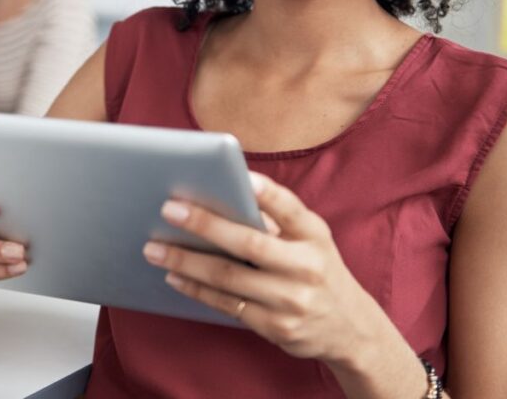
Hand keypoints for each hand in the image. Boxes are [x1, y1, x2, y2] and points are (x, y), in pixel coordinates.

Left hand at [142, 172, 384, 365]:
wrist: (352, 329)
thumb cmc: (317, 269)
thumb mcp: (311, 239)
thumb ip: (276, 220)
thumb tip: (221, 196)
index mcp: (314, 235)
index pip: (289, 208)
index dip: (265, 193)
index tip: (240, 177)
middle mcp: (306, 266)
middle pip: (248, 244)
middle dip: (204, 224)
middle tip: (168, 209)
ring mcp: (291, 300)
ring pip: (229, 278)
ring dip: (186, 262)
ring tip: (154, 248)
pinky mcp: (276, 327)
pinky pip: (227, 305)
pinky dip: (197, 290)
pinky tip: (174, 276)